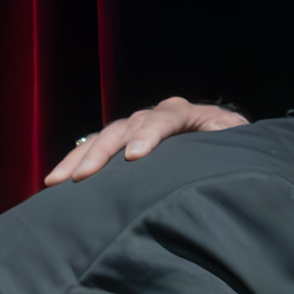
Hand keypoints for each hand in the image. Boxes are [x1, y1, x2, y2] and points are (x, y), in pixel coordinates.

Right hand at [44, 97, 248, 184]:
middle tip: (82, 176)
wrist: (224, 139)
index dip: (148, 135)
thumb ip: (227, 144)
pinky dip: (78, 162)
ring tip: (57, 180)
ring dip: (80, 158)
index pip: (164, 118)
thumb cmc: (232, 146)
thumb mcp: (236, 143)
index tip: (134, 157)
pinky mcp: (126, 140)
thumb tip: (222, 156)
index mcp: (185, 113)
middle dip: (101, 151)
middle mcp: (156, 114)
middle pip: (125, 126)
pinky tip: (58, 180)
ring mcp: (138, 126)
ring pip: (105, 136)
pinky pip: (98, 148)